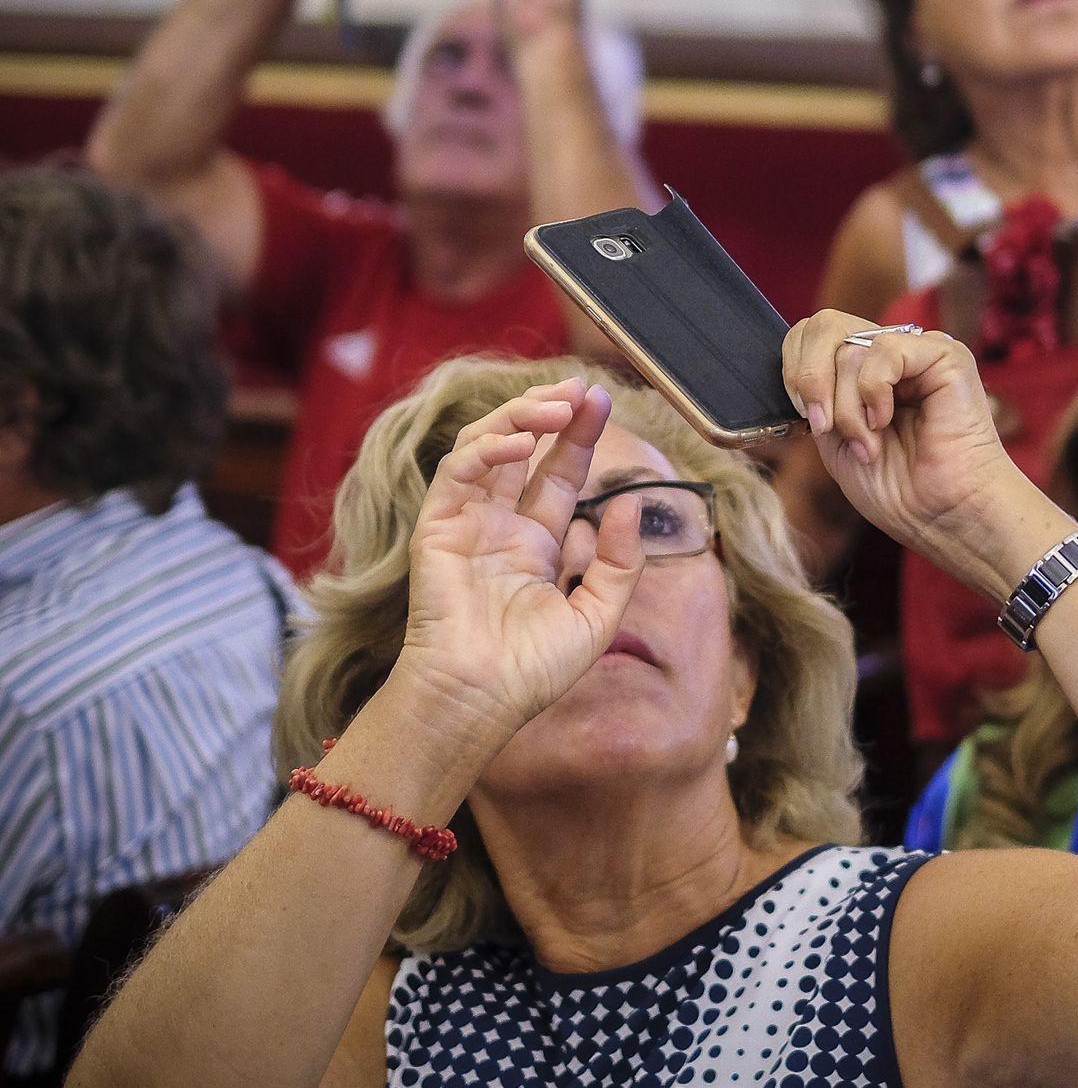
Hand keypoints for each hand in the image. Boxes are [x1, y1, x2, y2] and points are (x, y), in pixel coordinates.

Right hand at [389, 378, 643, 746]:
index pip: (559, 472)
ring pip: (486, 446)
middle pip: (523, 447)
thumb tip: (629, 504)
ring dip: (520, 416)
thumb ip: (618, 561)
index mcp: (534, 544)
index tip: (602, 400)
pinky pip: (458, 472)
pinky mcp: (437, 527)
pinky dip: (488, 449)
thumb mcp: (597, 615)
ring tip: (557, 404)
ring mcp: (466, 522)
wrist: (481, 700)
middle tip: (581, 387)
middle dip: (550, 410)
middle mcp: (499, 526)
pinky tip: (522, 442)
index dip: (579, 435)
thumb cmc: (532, 671)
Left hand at [781, 312, 1063, 597]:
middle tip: (823, 426)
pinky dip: (874, 392)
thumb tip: (797, 366)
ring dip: (846, 407)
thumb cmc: (896, 489)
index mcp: (864, 370)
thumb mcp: (833, 437)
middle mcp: (890, 353)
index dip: (794, 371)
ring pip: (849, 349)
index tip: (806, 419)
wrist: (939, 516)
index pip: (811, 334)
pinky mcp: (945, 354)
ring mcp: (917, 351)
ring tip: (868, 445)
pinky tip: (886, 421)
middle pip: (824, 326)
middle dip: (810, 380)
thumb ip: (815, 394)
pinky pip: (884, 350)